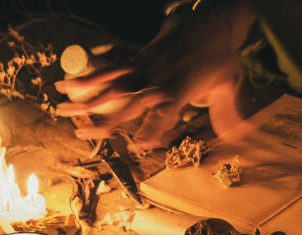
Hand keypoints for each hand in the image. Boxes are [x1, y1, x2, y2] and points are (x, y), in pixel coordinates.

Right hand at [54, 2, 254, 149]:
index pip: (163, 116)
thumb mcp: (227, 85)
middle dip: (105, 121)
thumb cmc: (219, 56)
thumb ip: (227, 114)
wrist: (208, 21)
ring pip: (111, 86)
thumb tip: (239, 137)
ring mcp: (143, 69)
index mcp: (180, 91)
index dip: (152, 131)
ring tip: (62, 111)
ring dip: (86, 99)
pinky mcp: (136, 59)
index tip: (140, 145)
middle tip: (83, 134)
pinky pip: (109, 69)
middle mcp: (157, 81)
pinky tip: (67, 85)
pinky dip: (88, 78)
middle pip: (128, 104)